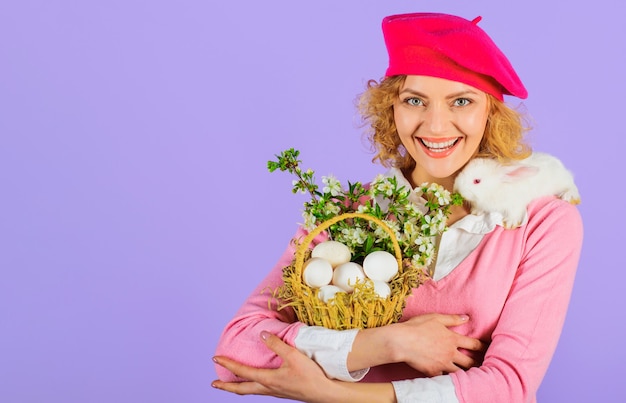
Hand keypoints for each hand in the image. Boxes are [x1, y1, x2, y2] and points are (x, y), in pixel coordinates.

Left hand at [212, 331, 334, 402]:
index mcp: (267, 379)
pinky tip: (257, 382)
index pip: (242, 372)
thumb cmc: (310, 375)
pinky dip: (252, 386)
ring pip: (251, 391)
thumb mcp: (293, 356)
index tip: (215, 358)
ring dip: (239, 387)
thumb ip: (277, 344)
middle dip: (226, 386)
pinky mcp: (282, 392)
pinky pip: (261, 390)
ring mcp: (275, 392)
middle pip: (242, 389)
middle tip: (214, 383)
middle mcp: (268, 388)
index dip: (227, 364)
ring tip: (232, 384)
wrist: (325, 393)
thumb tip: (262, 334)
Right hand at [349, 313, 485, 376]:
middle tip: (483, 366)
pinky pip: (444, 377)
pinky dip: (447, 378)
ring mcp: (442, 364)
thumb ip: (452, 319)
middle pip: (470, 362)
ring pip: (459, 373)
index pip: (473, 344)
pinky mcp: (433, 372)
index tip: (489, 349)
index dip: (483, 347)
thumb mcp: (435, 318)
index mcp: (452, 339)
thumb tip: (466, 317)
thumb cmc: (416, 327)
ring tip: (471, 376)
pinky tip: (450, 379)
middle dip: (478, 364)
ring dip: (465, 373)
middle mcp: (450, 353)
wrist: (401, 342)